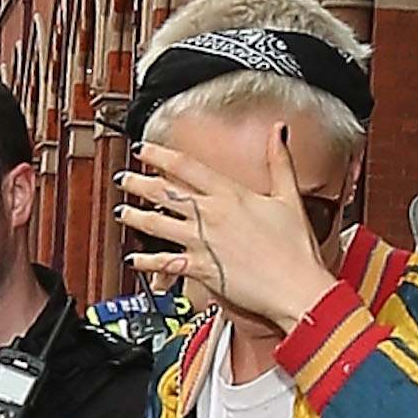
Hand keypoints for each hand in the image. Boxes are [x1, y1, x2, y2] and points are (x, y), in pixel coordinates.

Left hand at [116, 118, 337, 333]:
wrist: (296, 287)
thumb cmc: (295, 248)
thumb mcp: (289, 196)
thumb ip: (279, 160)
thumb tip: (279, 130)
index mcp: (231, 193)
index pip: (186, 166)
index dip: (160, 155)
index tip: (144, 150)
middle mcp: (212, 214)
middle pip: (165, 192)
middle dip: (138, 183)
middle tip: (123, 178)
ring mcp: (203, 242)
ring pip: (158, 225)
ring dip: (135, 218)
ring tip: (122, 213)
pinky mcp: (201, 269)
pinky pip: (166, 263)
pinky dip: (147, 262)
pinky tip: (134, 259)